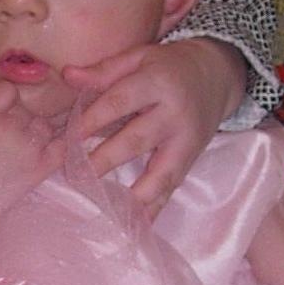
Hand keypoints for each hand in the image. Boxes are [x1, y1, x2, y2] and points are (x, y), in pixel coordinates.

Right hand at [0, 80, 64, 211]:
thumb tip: (12, 98)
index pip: (8, 90)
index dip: (4, 100)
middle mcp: (9, 128)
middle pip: (26, 109)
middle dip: (18, 119)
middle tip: (6, 139)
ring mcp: (29, 148)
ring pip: (43, 125)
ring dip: (35, 133)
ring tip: (18, 151)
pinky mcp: (43, 166)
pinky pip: (61, 144)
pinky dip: (54, 146)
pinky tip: (39, 154)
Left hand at [63, 35, 247, 216]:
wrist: (216, 76)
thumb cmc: (168, 66)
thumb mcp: (140, 57)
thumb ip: (104, 70)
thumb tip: (67, 75)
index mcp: (157, 83)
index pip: (119, 102)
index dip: (92, 121)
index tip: (67, 139)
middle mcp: (174, 114)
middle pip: (136, 140)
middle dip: (104, 160)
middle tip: (76, 176)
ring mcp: (185, 141)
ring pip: (159, 172)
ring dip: (133, 195)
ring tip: (108, 211)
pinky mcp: (190, 160)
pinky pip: (171, 188)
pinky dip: (155, 209)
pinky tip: (137, 227)